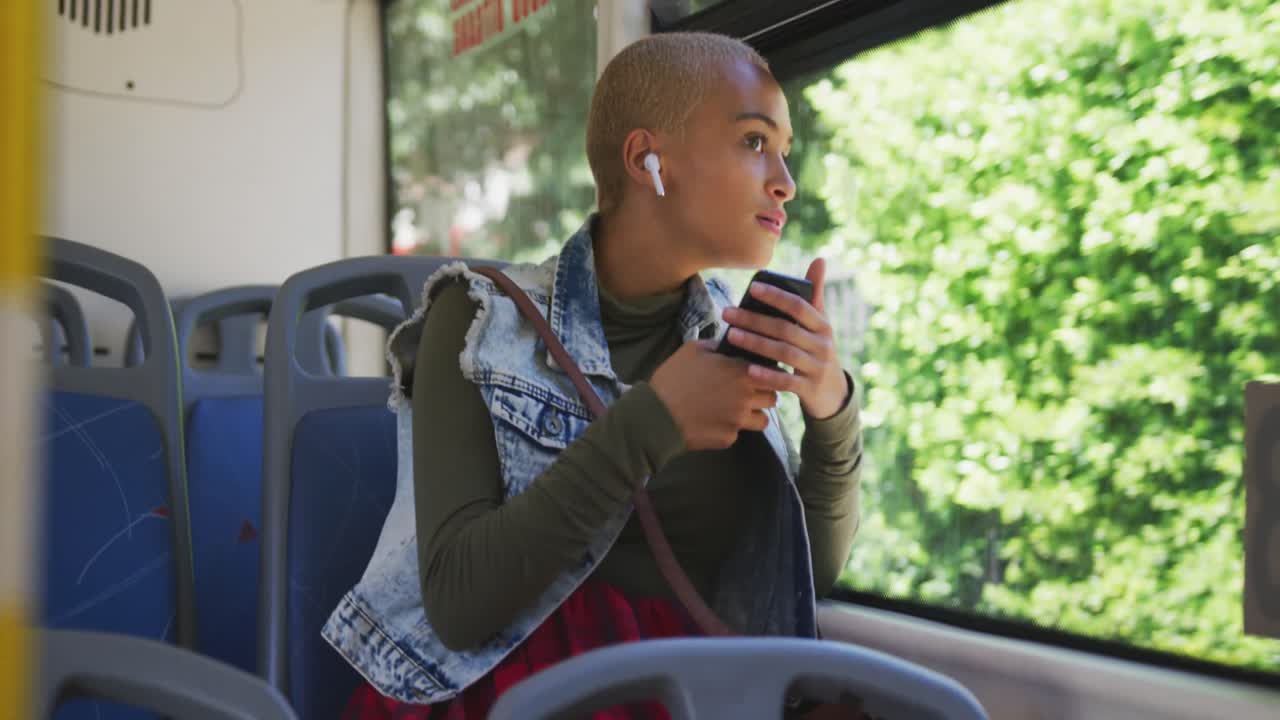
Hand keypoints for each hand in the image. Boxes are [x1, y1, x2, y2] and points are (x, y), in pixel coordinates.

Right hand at [650, 340, 778, 450]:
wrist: (656, 415)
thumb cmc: (673, 378)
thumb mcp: (692, 350)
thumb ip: (717, 345)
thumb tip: (728, 345)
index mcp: (740, 371)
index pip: (771, 372)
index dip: (764, 374)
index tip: (755, 375)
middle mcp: (746, 396)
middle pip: (772, 398)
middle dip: (762, 395)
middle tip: (747, 394)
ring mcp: (739, 420)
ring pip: (763, 420)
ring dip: (753, 415)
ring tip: (736, 411)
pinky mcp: (729, 438)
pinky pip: (739, 433)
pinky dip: (730, 428)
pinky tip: (714, 422)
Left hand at [721, 258, 849, 419]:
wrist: (832, 393)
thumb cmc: (817, 350)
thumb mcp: (820, 325)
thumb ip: (815, 295)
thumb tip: (819, 259)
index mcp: (823, 325)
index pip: (799, 306)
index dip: (777, 296)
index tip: (752, 288)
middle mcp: (822, 345)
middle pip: (785, 329)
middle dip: (754, 320)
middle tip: (727, 313)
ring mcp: (817, 368)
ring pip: (783, 353)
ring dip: (756, 344)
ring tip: (731, 335)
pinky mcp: (809, 389)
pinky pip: (786, 382)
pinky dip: (768, 375)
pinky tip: (748, 370)